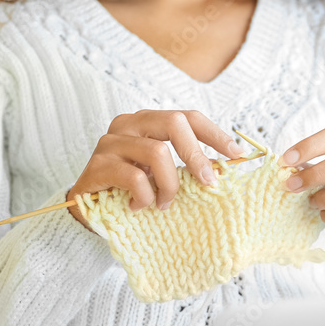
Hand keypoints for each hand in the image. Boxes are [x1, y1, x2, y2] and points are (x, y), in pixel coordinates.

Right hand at [67, 109, 244, 230]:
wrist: (87, 209)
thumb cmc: (131, 189)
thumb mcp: (162, 173)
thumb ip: (185, 165)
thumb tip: (222, 168)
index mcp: (148, 121)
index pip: (188, 116)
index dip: (215, 134)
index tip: (236, 154)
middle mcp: (128, 124)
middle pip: (173, 122)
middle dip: (197, 154)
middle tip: (208, 182)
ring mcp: (110, 142)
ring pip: (157, 152)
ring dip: (169, 184)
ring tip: (165, 204)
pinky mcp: (98, 165)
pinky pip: (135, 177)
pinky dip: (145, 196)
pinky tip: (140, 207)